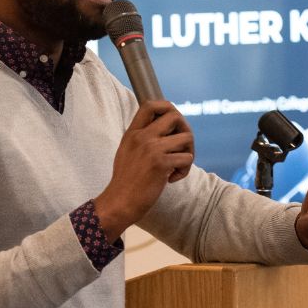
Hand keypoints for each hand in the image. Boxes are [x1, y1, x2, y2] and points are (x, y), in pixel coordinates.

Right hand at [94, 100, 194, 239]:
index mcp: (133, 133)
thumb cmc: (125, 182)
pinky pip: (187, 158)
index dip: (168, 108)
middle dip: (185, 130)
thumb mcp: (127, 151)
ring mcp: (152, 149)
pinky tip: (172, 179)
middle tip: (181, 147)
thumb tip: (164, 129)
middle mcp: (142, 137)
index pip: (151, 104)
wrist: (119, 203)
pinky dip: (184, 170)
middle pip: (175, 116)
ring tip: (177, 166)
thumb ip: (142, 138)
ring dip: (188, 152)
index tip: (173, 125)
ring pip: (187, 137)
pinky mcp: (161, 164)